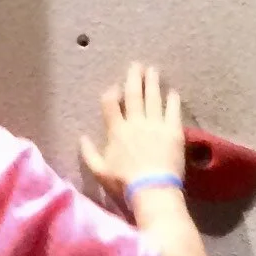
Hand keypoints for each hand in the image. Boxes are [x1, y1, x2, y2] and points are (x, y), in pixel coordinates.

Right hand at [80, 60, 184, 197]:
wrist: (152, 190)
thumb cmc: (124, 184)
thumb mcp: (100, 171)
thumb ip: (89, 153)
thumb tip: (82, 137)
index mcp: (116, 131)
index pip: (111, 104)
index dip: (112, 93)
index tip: (115, 86)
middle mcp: (135, 122)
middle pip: (134, 94)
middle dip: (134, 78)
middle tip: (137, 65)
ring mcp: (155, 125)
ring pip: (153, 98)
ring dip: (153, 82)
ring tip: (153, 70)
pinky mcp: (173, 131)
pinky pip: (173, 110)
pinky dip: (172, 100)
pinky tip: (173, 92)